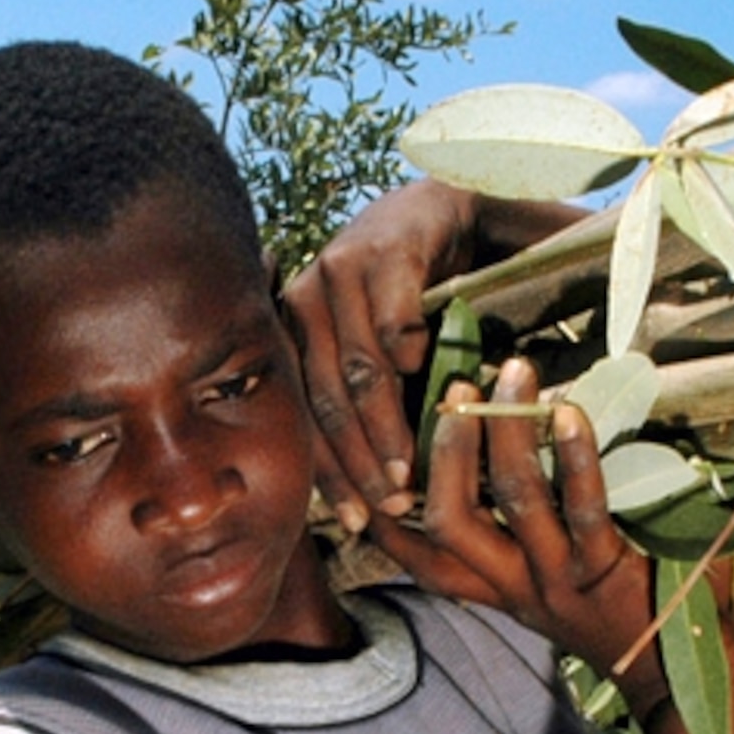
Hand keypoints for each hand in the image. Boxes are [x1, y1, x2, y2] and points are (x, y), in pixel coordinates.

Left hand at [281, 181, 477, 533]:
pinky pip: (393, 322)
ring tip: (410, 470)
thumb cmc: (412, 297)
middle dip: (359, 462)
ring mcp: (338, 272)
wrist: (443, 212)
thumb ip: (368, 406)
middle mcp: (302, 301)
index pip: (300, 417)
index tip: (357, 522)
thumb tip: (372, 497)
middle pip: (325, 401)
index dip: (329, 475)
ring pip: (359, 370)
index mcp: (290, 333)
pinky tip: (438, 396)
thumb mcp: (380, 353)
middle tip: (392, 504)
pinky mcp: (382, 251)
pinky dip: (413, 362)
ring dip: (386, 429)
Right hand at [368, 358, 672, 712]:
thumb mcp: (560, 599)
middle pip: (450, 521)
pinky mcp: (607, 569)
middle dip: (445, 451)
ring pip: (512, 498)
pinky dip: (573, 455)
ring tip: (511, 375)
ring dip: (506, 428)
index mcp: (504, 594)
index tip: (367, 471)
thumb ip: (530, 553)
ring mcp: (561, 579)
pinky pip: (582, 506)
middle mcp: (521, 588)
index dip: (388, 523)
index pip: (424, 563)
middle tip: (455, 390)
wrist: (686, 687)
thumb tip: (506, 475)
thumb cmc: (627, 627)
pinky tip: (567, 412)